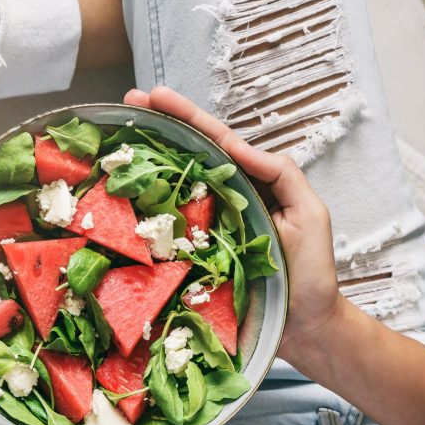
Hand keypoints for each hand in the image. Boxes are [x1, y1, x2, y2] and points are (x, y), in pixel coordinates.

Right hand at [124, 87, 341, 362]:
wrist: (303, 328)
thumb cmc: (310, 273)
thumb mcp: (309, 214)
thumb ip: (281, 175)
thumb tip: (238, 146)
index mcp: (246, 186)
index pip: (213, 143)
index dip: (185, 117)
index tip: (154, 96)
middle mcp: (218, 204)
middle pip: (183, 160)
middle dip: (155, 130)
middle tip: (125, 105)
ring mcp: (200, 232)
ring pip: (167, 193)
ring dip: (140, 167)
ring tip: (114, 139)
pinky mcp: (188, 262)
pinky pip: (162, 236)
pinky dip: (139, 218)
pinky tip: (117, 200)